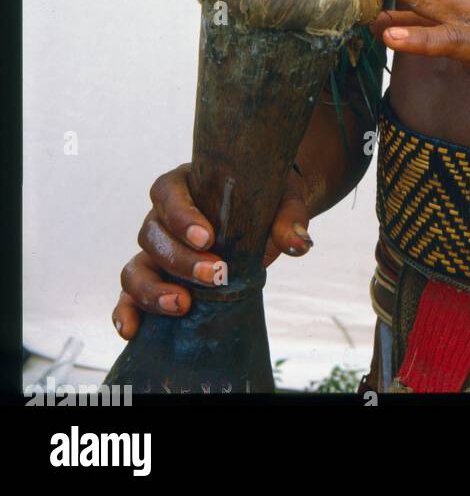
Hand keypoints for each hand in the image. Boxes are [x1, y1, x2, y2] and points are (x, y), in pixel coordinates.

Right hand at [111, 163, 312, 340]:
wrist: (267, 217)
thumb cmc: (269, 199)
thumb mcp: (283, 199)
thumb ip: (290, 217)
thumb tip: (298, 244)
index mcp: (185, 183)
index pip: (167, 192)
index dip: (181, 215)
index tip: (208, 237)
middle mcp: (162, 216)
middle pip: (152, 234)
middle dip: (180, 259)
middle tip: (215, 274)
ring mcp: (156, 250)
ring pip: (135, 267)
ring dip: (153, 289)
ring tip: (183, 305)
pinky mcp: (156, 279)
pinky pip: (129, 295)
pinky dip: (126, 311)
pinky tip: (132, 330)